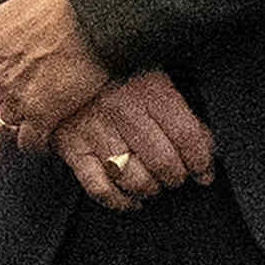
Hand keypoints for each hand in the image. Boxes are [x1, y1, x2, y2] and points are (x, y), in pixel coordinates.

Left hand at [0, 0, 112, 135]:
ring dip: (18, 127)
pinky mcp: (42, 114)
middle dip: (4, 107)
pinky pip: (29, 141)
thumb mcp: (20, 1)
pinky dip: (34, 144)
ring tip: (32, 128)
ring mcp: (18, 97)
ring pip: (7, 124)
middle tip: (21, 110)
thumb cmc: (61, 3)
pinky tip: (44, 142)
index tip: (6, 90)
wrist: (91, 16)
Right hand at [55, 70, 217, 209]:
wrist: (60, 64)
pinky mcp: (72, 147)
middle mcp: (122, 110)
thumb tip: (204, 143)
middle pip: (162, 162)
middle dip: (176, 177)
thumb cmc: (111, 69)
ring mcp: (95, 130)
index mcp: (147, 88)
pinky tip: (130, 199)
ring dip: (150, 189)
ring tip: (154, 185)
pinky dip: (118, 200)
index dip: (201, 161)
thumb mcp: (151, 72)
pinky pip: (99, 187)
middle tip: (177, 176)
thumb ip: (177, 106)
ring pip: (134, 178)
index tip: (204, 171)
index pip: (186, 135)